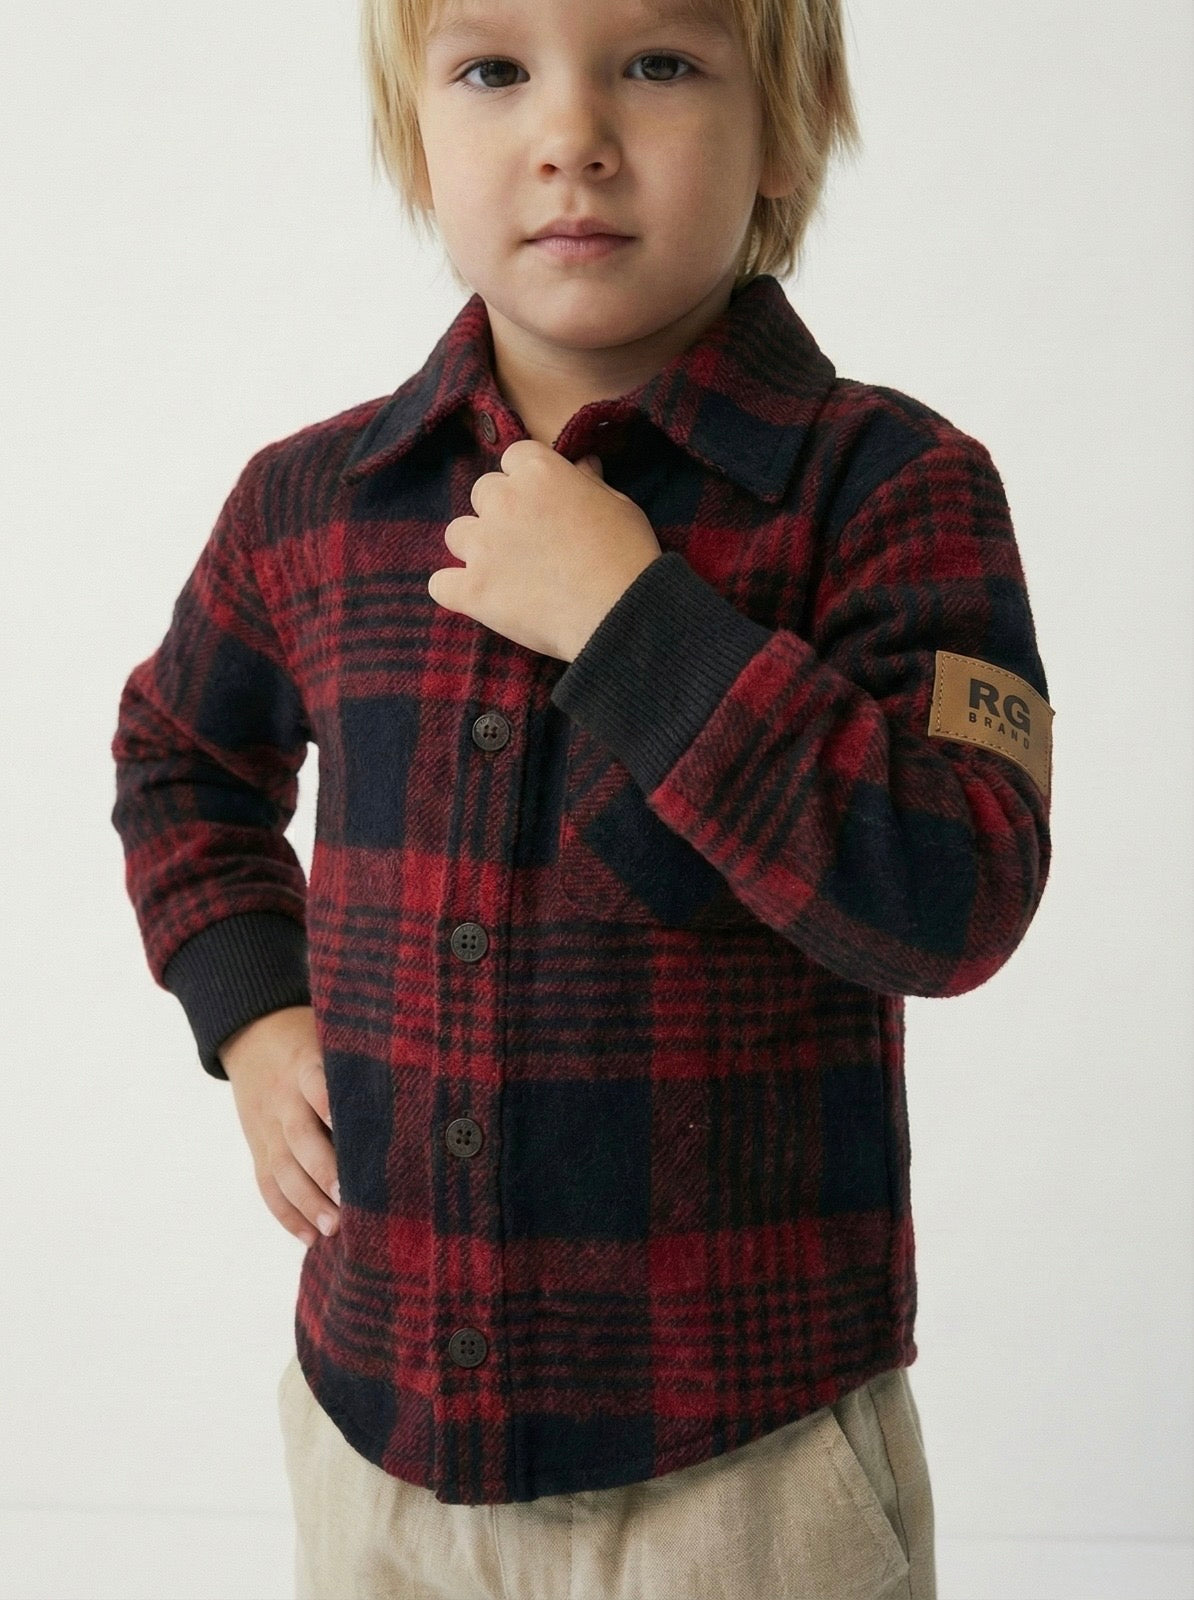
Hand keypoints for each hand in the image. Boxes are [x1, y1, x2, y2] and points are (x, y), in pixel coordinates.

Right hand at [220, 1005, 338, 1248]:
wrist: (252, 1033)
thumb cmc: (312, 1040)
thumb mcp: (333, 1040)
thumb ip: (361, 1066)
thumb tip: (421, 1092)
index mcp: (306, 1065)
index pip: (317, 1085)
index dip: (331, 1106)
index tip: (350, 1129)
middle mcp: (284, 1099)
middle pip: (299, 1136)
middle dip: (322, 1169)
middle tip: (347, 1197)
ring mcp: (267, 1126)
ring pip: (280, 1168)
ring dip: (306, 1202)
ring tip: (333, 1228)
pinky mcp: (258, 1146)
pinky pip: (266, 1184)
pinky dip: (286, 1213)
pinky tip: (309, 1237)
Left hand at [428, 441, 663, 661]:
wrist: (620, 615)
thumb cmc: (627, 557)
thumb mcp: (619, 506)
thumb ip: (590, 483)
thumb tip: (584, 465)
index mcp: (539, 472)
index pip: (514, 458)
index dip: (527, 480)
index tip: (542, 502)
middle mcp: (504, 501)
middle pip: (483, 493)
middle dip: (500, 512)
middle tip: (528, 541)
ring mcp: (484, 546)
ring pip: (457, 534)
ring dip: (475, 547)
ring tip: (504, 572)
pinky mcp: (473, 589)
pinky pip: (440, 583)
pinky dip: (455, 590)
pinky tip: (477, 597)